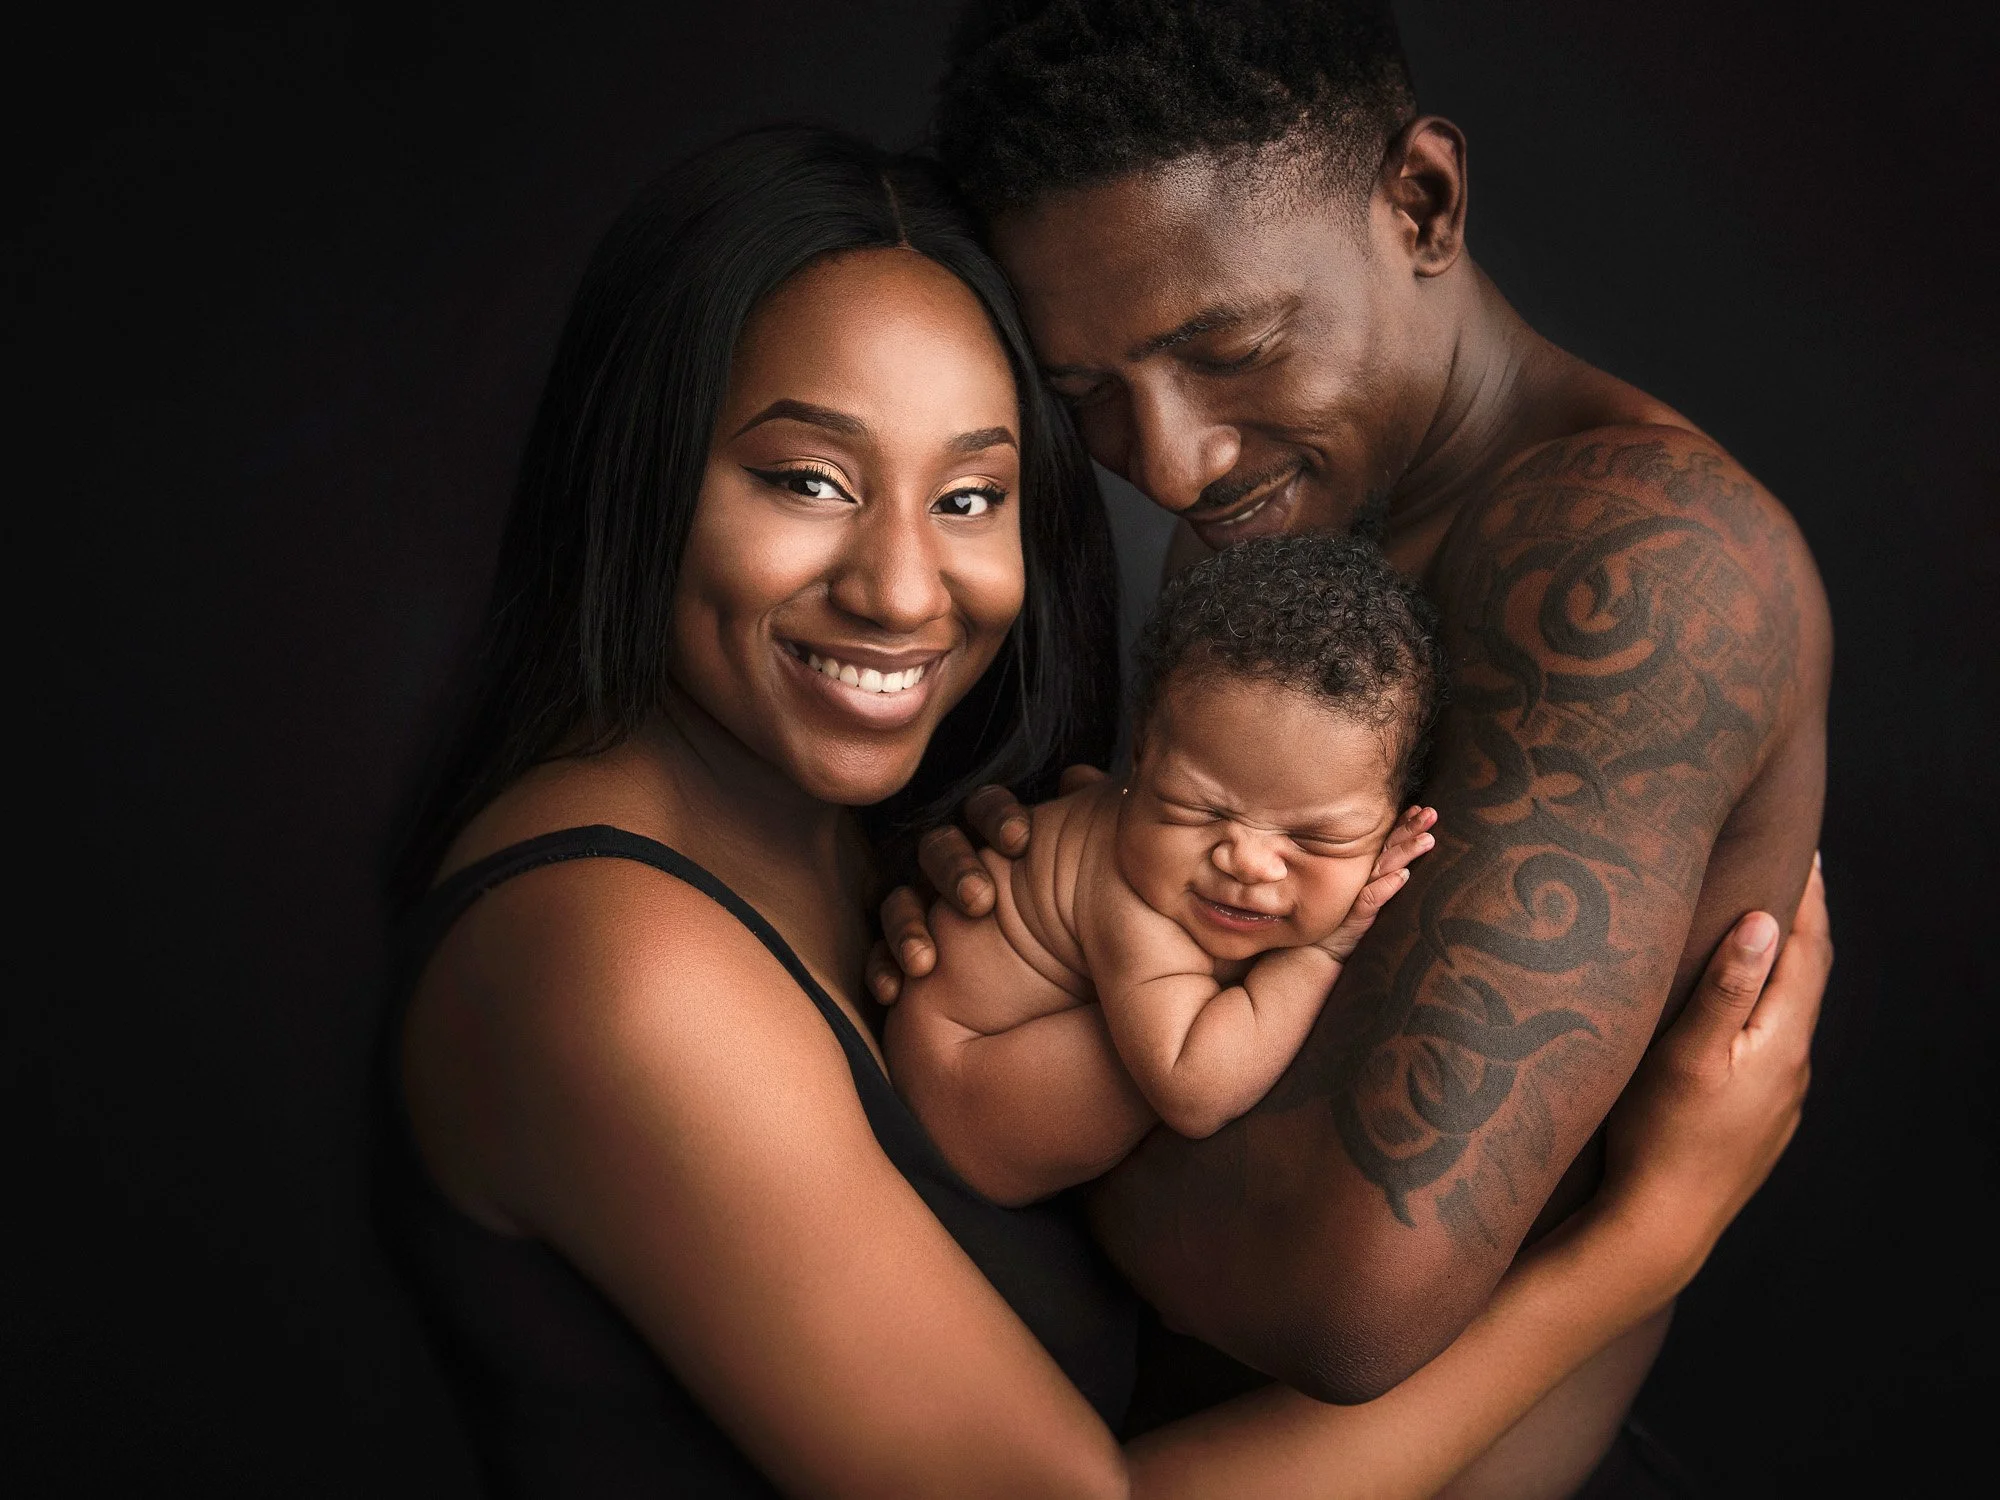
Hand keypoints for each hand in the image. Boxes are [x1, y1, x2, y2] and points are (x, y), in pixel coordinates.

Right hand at [865, 768, 1106, 1003]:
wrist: (1059, 996)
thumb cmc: (1072, 924)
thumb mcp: (1084, 875)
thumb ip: (1085, 822)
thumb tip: (1081, 777)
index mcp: (992, 839)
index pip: (985, 808)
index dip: (997, 817)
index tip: (1020, 841)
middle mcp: (950, 864)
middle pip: (938, 847)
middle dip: (955, 868)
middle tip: (981, 901)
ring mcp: (920, 906)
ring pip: (899, 899)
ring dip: (908, 924)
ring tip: (924, 961)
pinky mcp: (901, 952)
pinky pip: (879, 955)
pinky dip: (882, 968)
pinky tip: (891, 991)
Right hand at [1314, 806, 1437, 962]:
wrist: (1319, 952)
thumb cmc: (1343, 921)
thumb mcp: (1362, 895)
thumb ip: (1377, 877)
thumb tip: (1404, 865)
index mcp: (1365, 871)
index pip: (1386, 842)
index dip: (1403, 825)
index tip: (1420, 809)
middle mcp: (1361, 877)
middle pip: (1389, 848)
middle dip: (1410, 829)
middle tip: (1431, 813)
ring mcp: (1358, 894)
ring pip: (1385, 867)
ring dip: (1406, 852)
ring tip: (1427, 840)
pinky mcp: (1356, 915)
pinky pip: (1372, 898)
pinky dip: (1388, 886)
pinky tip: (1403, 876)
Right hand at [1599, 856, 1831, 1292]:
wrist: (1661, 1228)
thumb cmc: (1660, 1136)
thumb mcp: (1686, 1053)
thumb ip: (1726, 987)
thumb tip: (1766, 921)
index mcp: (1781, 1042)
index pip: (1807, 952)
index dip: (1807, 897)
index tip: (1805, 848)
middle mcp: (1793, 1069)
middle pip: (1805, 981)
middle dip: (1797, 925)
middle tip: (1785, 873)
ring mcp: (1779, 1101)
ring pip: (1785, 1018)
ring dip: (1778, 971)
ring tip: (1754, 932)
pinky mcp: (1758, 1124)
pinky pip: (1768, 1051)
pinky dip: (1760, 1012)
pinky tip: (1731, 1015)